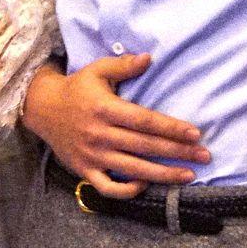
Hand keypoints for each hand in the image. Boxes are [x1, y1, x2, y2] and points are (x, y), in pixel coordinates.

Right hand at [23, 54, 210, 198]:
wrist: (42, 108)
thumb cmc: (76, 88)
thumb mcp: (97, 70)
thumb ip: (123, 66)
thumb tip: (149, 58)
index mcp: (105, 108)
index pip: (144, 121)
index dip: (171, 128)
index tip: (195, 133)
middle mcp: (100, 134)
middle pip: (145, 146)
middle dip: (178, 152)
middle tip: (204, 156)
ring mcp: (92, 155)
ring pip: (132, 169)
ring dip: (163, 174)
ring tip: (188, 175)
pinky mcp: (84, 170)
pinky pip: (108, 187)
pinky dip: (128, 190)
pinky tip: (145, 183)